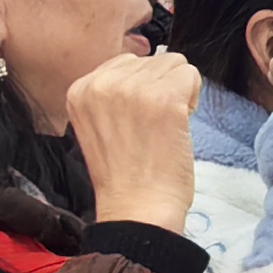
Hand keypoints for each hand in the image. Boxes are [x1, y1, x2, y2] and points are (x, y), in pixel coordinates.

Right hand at [67, 46, 205, 231]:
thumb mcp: (99, 125)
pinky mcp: (163, 98)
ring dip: (178, 92)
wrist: (136, 211)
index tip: (136, 121)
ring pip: (175, 64)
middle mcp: (102, 83)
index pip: (126, 63)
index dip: (140, 89)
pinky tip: (179, 126)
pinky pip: (191, 75)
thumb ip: (112, 95)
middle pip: (152, 61)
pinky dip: (192, 98)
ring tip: (165, 127)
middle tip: (153, 127)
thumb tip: (145, 71)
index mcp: (80, 89)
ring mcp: (132, 89)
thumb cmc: (124, 175)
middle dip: (160, 88)